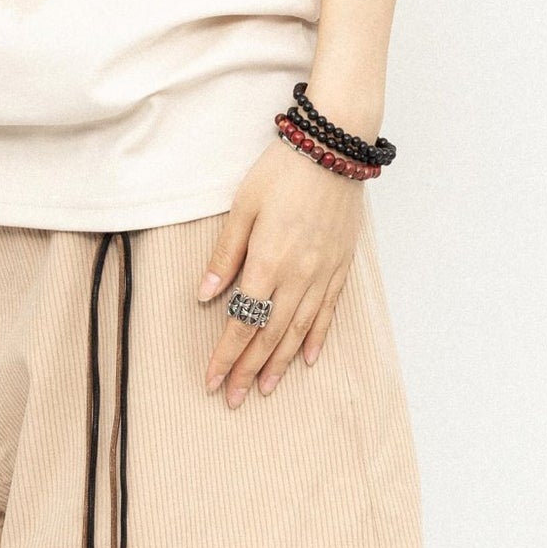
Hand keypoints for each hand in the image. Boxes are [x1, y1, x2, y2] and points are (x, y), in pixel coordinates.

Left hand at [198, 137, 363, 404]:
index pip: (242, 322)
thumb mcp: (242, 207)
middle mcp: (298, 276)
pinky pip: (327, 311)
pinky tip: (306, 359)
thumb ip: (225, 255)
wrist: (334, 148)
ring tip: (266, 389)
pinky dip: (316, 338)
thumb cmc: (282, 172)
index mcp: (268, 262)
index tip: (213, 380)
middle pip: (269, 335)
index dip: (227, 356)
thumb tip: (206, 297)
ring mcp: (322, 273)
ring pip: (298, 330)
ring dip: (280, 363)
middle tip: (234, 399)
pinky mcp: (340, 266)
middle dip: (249, 370)